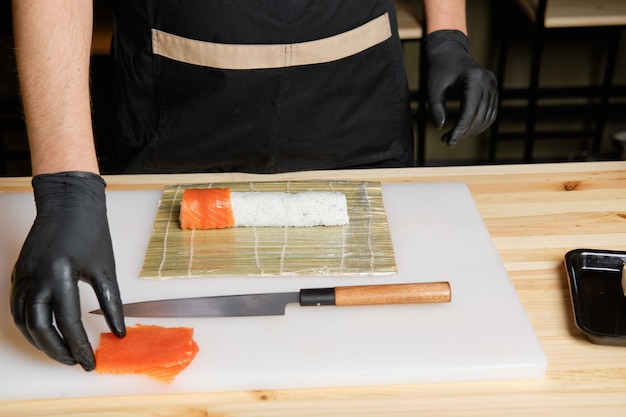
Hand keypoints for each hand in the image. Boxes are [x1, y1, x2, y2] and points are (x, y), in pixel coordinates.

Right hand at [10, 172, 124, 369]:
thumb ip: (111, 303)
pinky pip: (18, 309)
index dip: (80, 346)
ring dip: (41, 342)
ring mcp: (22, 277)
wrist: (68, 205)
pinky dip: (30, 327)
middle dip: (57, 350)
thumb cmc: (90, 233)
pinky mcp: (18, 275)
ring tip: (61, 353)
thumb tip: (119, 332)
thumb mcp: (105, 269)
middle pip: (40, 328)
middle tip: (74, 361)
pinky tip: (45, 334)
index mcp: (60, 275)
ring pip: (24, 322)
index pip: (68, 322)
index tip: (90, 362)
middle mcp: (36, 278)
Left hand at [424, 30, 497, 146]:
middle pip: (479, 116)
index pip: (469, 112)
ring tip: (453, 136)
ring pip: (487, 117)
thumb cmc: (438, 70)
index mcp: (474, 78)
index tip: (448, 142)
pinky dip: (479, 124)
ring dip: (471, 131)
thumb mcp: (432, 89)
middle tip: (446, 141)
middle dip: (464, 132)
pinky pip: (490, 112)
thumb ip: (435, 108)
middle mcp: (488, 81)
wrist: (449, 52)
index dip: (459, 130)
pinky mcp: (494, 89)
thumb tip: (441, 128)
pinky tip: (465, 129)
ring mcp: (493, 84)